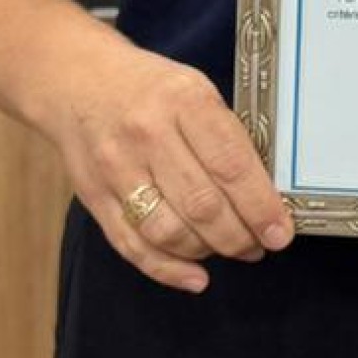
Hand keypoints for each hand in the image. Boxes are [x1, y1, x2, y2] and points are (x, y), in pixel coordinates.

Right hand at [49, 37, 294, 293]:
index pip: (230, 164)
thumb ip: (224, 135)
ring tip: (232, 250)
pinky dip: (167, 269)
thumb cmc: (150, 87)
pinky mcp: (94, 196)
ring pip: (168, 231)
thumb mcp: (195, 89)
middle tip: (259, 246)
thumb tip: (263, 194)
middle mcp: (148, 134)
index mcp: (184, 100)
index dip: (260, 206)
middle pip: (202, 204)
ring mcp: (116, 168)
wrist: (76, 80)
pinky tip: (196, 277)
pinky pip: (132, 245)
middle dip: (239, 237)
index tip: (280, 233)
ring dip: (208, 251)